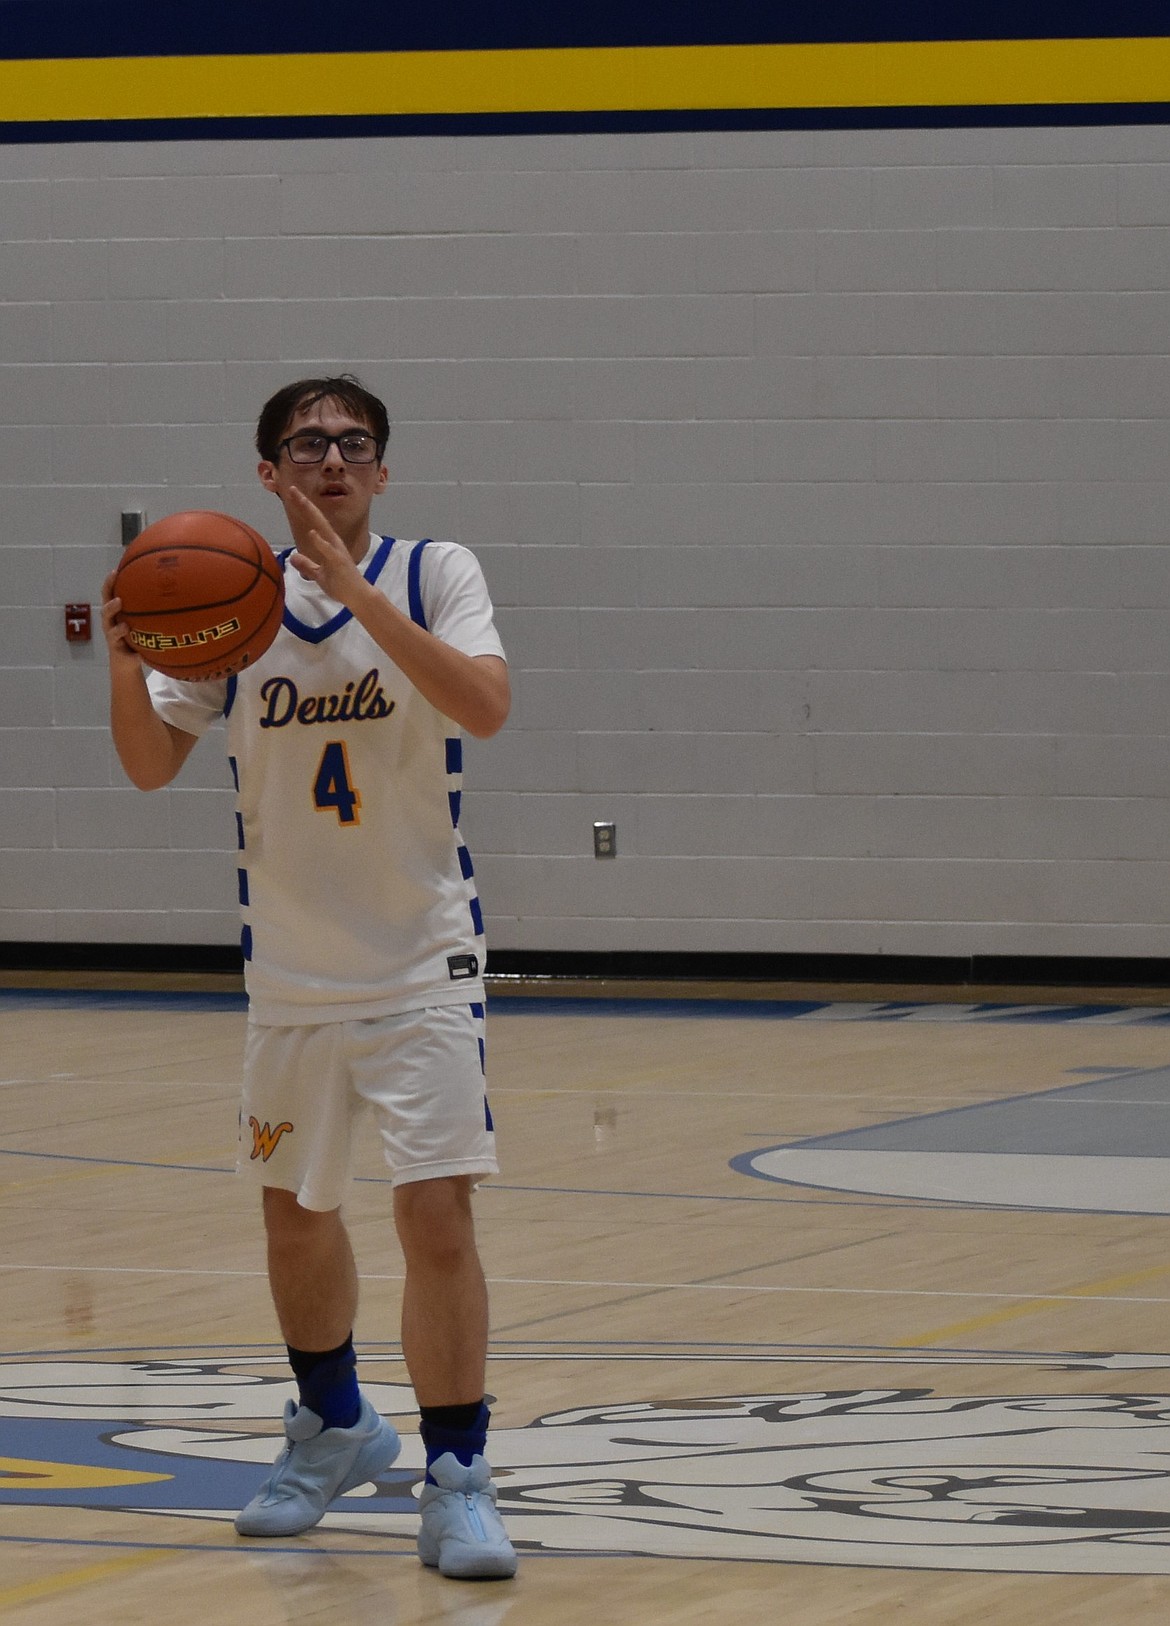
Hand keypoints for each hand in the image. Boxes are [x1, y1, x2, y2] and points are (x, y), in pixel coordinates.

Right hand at [100, 569, 144, 674]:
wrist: (127, 660)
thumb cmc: (133, 633)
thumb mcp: (138, 617)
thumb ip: (145, 604)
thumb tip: (167, 585)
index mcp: (114, 613)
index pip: (108, 595)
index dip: (109, 584)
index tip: (115, 572)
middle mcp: (110, 624)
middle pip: (105, 613)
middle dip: (111, 607)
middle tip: (119, 601)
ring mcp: (113, 639)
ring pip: (112, 633)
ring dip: (118, 630)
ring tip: (125, 627)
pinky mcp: (120, 654)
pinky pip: (127, 655)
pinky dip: (133, 656)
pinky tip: (139, 656)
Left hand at [286, 487, 363, 604]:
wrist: (358, 596)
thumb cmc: (340, 585)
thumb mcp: (318, 575)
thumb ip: (307, 565)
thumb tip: (293, 557)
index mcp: (329, 543)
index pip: (314, 522)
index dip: (303, 508)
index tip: (292, 494)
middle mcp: (333, 542)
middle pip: (317, 519)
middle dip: (304, 504)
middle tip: (292, 489)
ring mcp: (336, 551)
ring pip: (322, 528)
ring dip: (311, 514)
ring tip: (300, 501)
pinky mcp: (339, 562)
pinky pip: (328, 550)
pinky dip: (320, 541)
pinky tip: (312, 532)